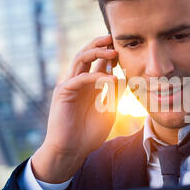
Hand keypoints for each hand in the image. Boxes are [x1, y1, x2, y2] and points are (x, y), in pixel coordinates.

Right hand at [32, 35, 121, 182]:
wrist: (72, 151)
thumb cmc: (89, 134)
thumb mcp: (108, 111)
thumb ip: (114, 95)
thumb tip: (122, 78)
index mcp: (89, 86)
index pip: (98, 62)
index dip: (110, 53)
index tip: (125, 48)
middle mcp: (78, 82)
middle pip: (87, 55)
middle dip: (100, 44)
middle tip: (115, 38)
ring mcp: (69, 86)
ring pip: (80, 60)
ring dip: (96, 52)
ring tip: (113, 51)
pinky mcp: (63, 93)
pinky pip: (79, 78)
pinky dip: (95, 76)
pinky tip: (109, 78)